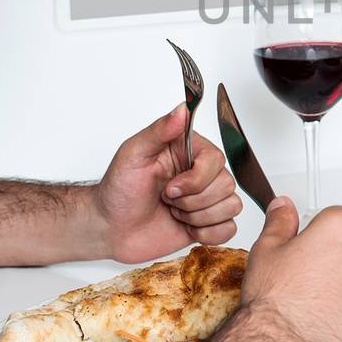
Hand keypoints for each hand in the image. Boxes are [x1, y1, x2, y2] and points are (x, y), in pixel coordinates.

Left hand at [93, 103, 241, 261]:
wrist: (109, 228)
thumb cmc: (118, 191)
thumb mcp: (133, 154)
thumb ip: (159, 130)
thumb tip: (181, 108)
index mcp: (187, 152)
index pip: (216, 159)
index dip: (196, 179)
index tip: (170, 187)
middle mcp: (201, 174)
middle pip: (227, 184)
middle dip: (192, 200)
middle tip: (167, 199)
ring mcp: (205, 200)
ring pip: (231, 206)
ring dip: (198, 216)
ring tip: (174, 212)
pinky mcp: (207, 224)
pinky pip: (229, 229)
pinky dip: (208, 233)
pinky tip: (186, 228)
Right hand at [242, 197, 341, 341]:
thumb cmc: (273, 300)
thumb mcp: (266, 250)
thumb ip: (280, 221)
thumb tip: (284, 207)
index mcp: (340, 228)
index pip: (336, 220)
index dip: (318, 236)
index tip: (307, 251)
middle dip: (335, 262)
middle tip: (307, 282)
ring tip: (316, 307)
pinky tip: (329, 323)